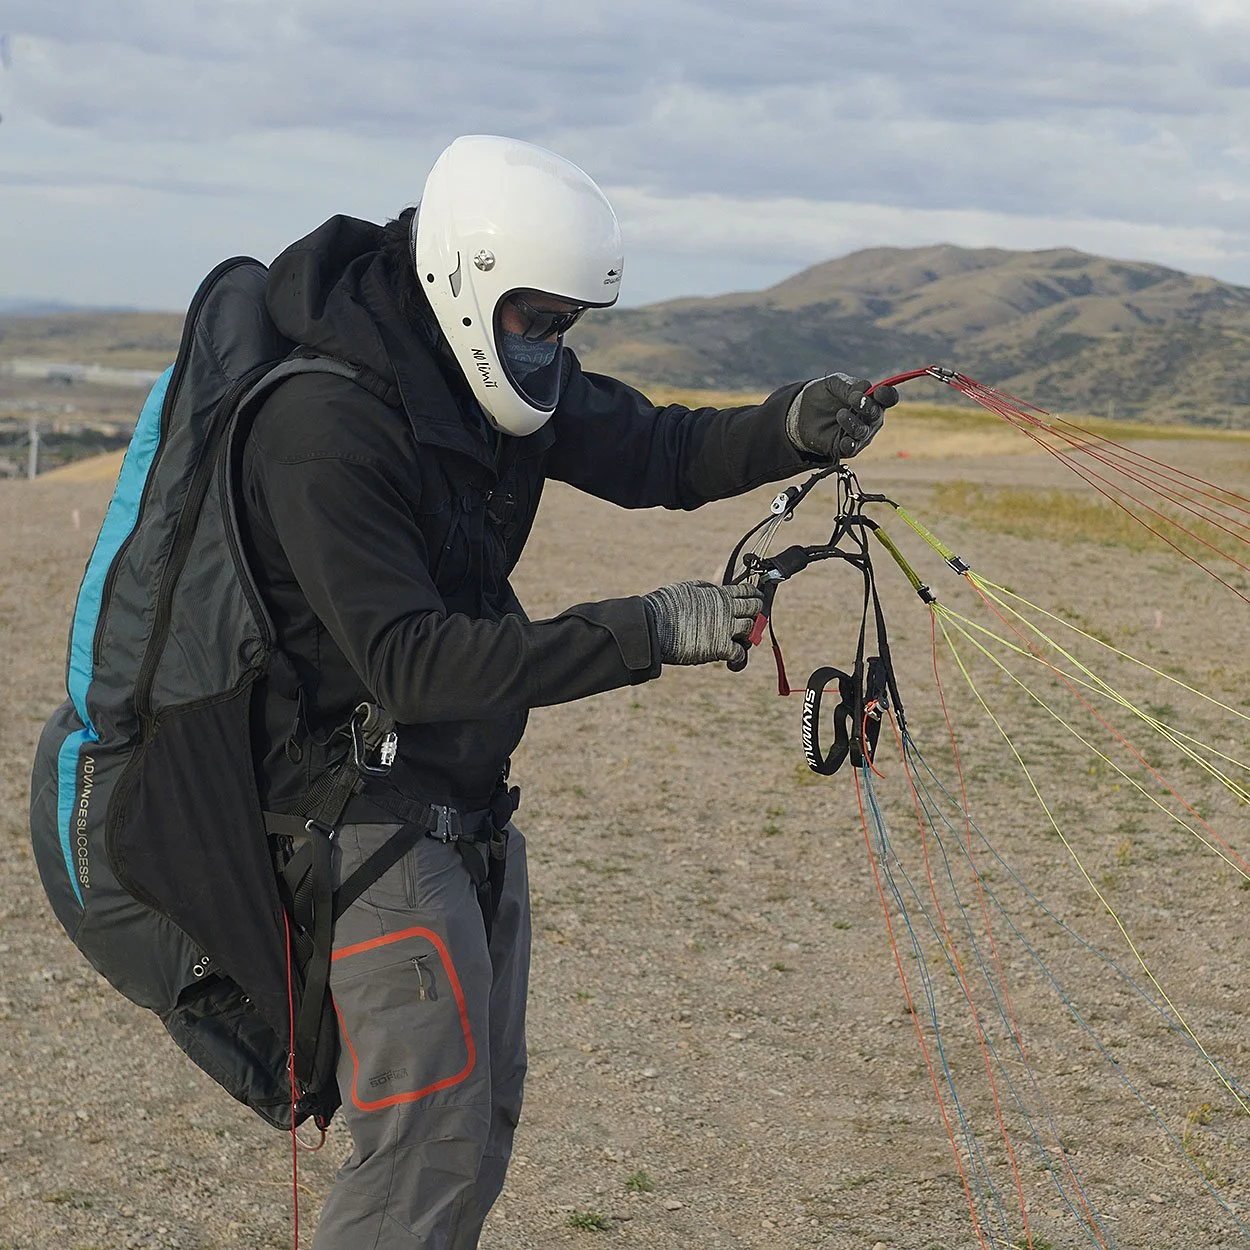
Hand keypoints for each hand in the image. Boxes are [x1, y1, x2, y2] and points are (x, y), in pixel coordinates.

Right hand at [642, 580, 763, 666]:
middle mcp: (727, 609)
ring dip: (747, 635)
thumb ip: (707, 590)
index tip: (754, 598)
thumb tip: (717, 586)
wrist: (654, 625)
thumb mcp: (689, 589)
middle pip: (754, 609)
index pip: (747, 591)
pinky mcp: (720, 648)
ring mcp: (725, 629)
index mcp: (719, 593)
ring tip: (741, 639)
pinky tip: (732, 659)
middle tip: (751, 618)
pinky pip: (739, 653)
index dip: (753, 595)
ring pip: (750, 630)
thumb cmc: (665, 606)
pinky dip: (738, 656)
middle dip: (755, 613)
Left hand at [785, 373, 899, 459]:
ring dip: (854, 423)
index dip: (887, 395)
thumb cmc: (825, 394)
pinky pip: (852, 448)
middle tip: (855, 399)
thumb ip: (849, 385)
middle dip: (867, 407)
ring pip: (863, 431)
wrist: (803, 411)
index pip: (888, 397)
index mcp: (872, 399)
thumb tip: (864, 390)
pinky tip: (844, 439)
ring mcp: (860, 434)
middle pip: (876, 414)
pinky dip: (849, 444)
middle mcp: (870, 418)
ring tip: (840, 414)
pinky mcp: (846, 447)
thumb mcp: (834, 383)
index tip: (878, 392)